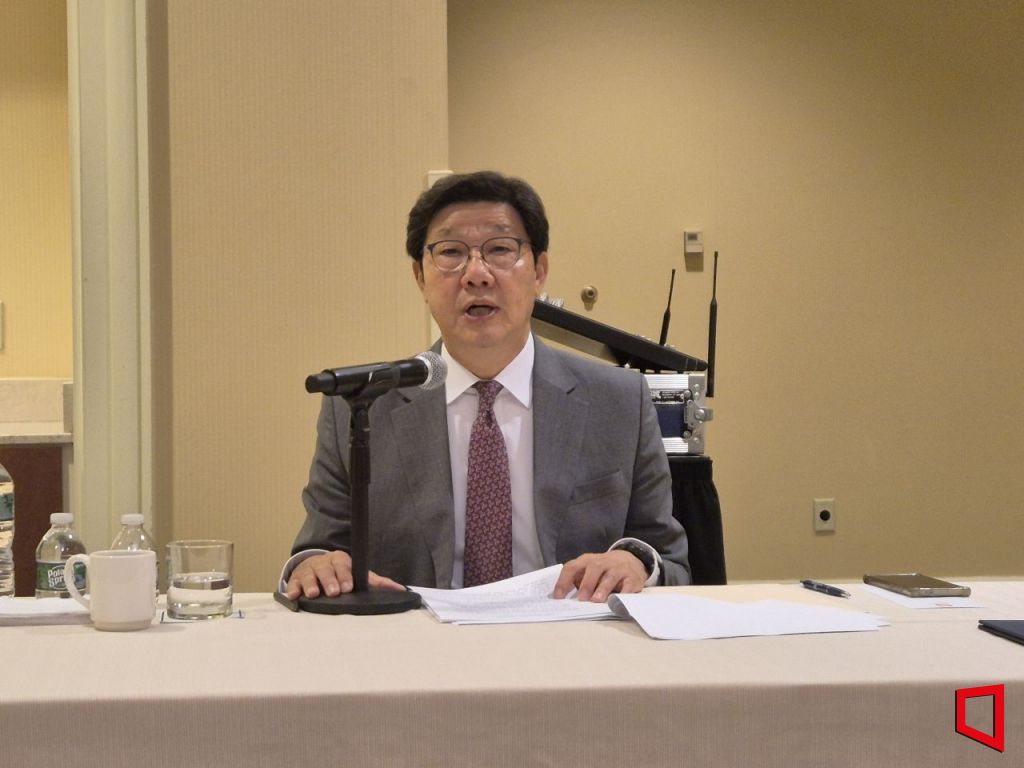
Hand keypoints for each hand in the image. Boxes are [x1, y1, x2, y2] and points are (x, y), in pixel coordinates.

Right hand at [285, 550, 405, 599]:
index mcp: (340, 560)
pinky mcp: (296, 579)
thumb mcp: (358, 574)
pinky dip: (293, 589)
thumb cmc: (341, 573)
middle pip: (326, 570)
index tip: (348, 587)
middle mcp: (324, 563)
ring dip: (311, 585)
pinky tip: (294, 595)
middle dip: (330, 581)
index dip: (346, 576)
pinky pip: (293, 583)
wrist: (315, 565)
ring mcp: (309, 571)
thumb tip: (401, 590)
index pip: (344, 566)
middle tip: (334, 592)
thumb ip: (377, 582)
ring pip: (309, 576)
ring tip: (314, 594)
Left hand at [551, 550, 647, 602]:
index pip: (572, 567)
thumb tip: (565, 600)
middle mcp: (603, 562)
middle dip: (587, 584)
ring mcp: (619, 568)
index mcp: (587, 561)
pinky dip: (623, 593)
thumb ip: (579, 582)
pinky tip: (618, 601)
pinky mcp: (632, 578)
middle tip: (581, 599)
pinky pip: (628, 585)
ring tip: (597, 600)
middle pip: (594, 568)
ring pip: (610, 576)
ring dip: (603, 589)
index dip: (564, 581)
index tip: (558, 597)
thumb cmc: (603, 570)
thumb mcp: (589, 571)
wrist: (629, 560)